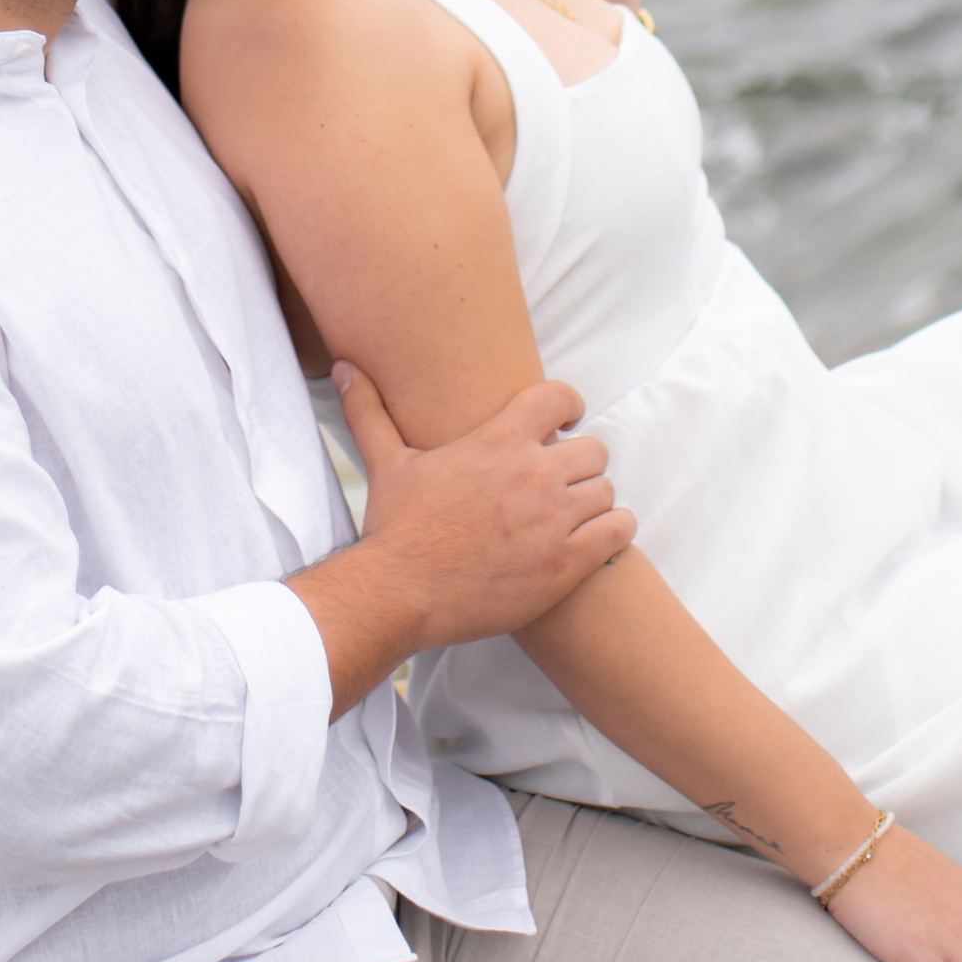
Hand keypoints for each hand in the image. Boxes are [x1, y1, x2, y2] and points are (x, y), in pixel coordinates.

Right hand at [338, 364, 633, 650]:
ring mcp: (554, 519)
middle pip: (593, 449)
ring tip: (573, 517)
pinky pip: (619, 530)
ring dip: (594, 502)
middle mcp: (534, 473)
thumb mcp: (387, 463)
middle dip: (579, 464)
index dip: (567, 405)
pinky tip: (592, 541)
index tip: (564, 422)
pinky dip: (613, 532)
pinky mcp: (567, 563)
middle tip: (562, 484)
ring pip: (606, 490)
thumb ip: (370, 411)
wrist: (402, 593)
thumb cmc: (396, 529)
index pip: (558, 397)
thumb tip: (343, 368)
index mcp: (498, 440)